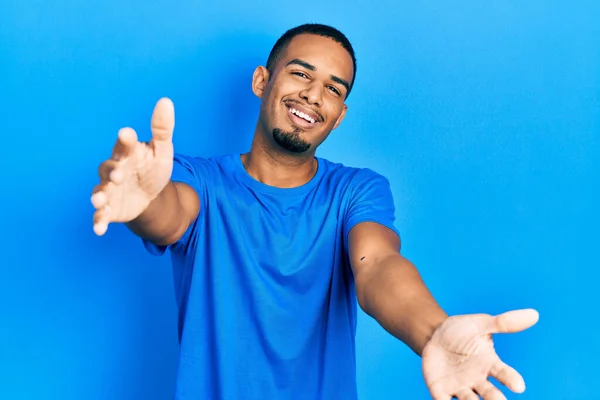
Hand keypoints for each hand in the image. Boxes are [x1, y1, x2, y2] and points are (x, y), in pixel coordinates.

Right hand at [91, 97, 174, 235]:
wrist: (151, 196)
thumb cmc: (153, 168)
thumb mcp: (162, 150)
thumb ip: (162, 129)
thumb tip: (166, 101)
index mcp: (128, 154)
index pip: (124, 144)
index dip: (125, 140)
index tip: (127, 133)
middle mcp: (114, 170)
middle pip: (108, 168)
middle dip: (111, 171)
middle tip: (118, 175)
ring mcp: (110, 189)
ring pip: (100, 191)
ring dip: (98, 195)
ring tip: (98, 200)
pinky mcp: (110, 208)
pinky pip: (101, 214)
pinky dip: (98, 221)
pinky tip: (99, 229)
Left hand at [421, 308, 538, 399]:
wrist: (434, 335)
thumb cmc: (462, 331)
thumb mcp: (480, 324)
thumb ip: (503, 323)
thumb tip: (533, 314)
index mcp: (490, 364)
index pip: (505, 374)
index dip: (511, 380)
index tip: (518, 386)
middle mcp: (478, 379)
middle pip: (491, 394)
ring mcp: (460, 386)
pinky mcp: (441, 390)